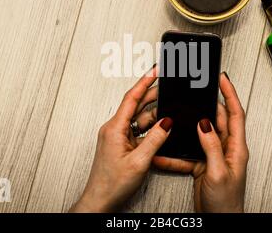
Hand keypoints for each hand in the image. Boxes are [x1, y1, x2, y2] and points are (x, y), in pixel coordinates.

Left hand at [71, 66, 171, 212]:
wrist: (100, 201)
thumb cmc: (112, 184)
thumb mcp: (139, 161)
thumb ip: (155, 139)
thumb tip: (167, 122)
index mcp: (115, 128)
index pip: (131, 98)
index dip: (145, 82)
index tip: (155, 70)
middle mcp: (115, 129)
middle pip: (136, 106)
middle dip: (153, 95)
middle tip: (169, 86)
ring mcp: (118, 137)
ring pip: (139, 119)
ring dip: (154, 115)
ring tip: (171, 109)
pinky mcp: (122, 145)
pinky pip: (138, 131)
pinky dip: (151, 129)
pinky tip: (161, 129)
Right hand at [152, 72, 248, 212]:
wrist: (219, 220)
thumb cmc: (227, 202)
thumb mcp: (218, 172)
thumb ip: (211, 146)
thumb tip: (204, 123)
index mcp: (236, 147)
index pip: (235, 113)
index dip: (229, 94)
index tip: (222, 79)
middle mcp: (226, 148)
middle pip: (217, 118)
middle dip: (205, 104)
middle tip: (196, 92)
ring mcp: (214, 155)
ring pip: (200, 133)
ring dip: (188, 127)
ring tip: (178, 116)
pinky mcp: (202, 163)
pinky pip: (189, 151)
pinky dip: (177, 151)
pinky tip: (167, 151)